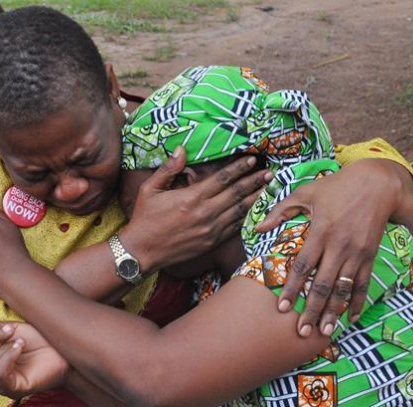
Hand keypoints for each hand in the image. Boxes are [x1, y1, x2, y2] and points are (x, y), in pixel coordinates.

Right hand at [0, 317, 69, 399]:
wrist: (64, 351)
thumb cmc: (40, 340)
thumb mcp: (12, 330)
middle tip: (10, 329)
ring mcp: (1, 383)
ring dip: (2, 346)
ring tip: (20, 339)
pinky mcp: (13, 389)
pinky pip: (0, 374)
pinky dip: (8, 356)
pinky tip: (20, 347)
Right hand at [121, 147, 272, 271]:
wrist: (142, 251)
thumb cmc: (144, 218)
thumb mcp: (149, 189)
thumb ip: (168, 169)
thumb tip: (181, 150)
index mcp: (192, 198)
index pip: (222, 179)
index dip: (239, 168)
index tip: (251, 159)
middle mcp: (205, 213)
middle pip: (236, 193)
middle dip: (254, 181)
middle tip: (269, 172)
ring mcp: (211, 230)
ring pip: (240, 211)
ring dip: (256, 198)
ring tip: (269, 188)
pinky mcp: (211, 242)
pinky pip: (234, 228)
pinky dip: (247, 218)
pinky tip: (256, 211)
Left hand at [256, 159, 412, 336]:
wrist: (378, 183)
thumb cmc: (336, 187)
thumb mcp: (306, 193)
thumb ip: (281, 211)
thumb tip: (257, 228)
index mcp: (320, 231)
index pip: (302, 266)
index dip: (292, 288)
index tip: (282, 306)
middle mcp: (339, 246)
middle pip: (323, 284)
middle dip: (312, 309)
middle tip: (302, 331)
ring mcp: (356, 252)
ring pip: (343, 289)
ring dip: (334, 312)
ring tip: (324, 332)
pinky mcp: (370, 255)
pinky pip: (363, 283)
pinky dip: (357, 302)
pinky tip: (350, 318)